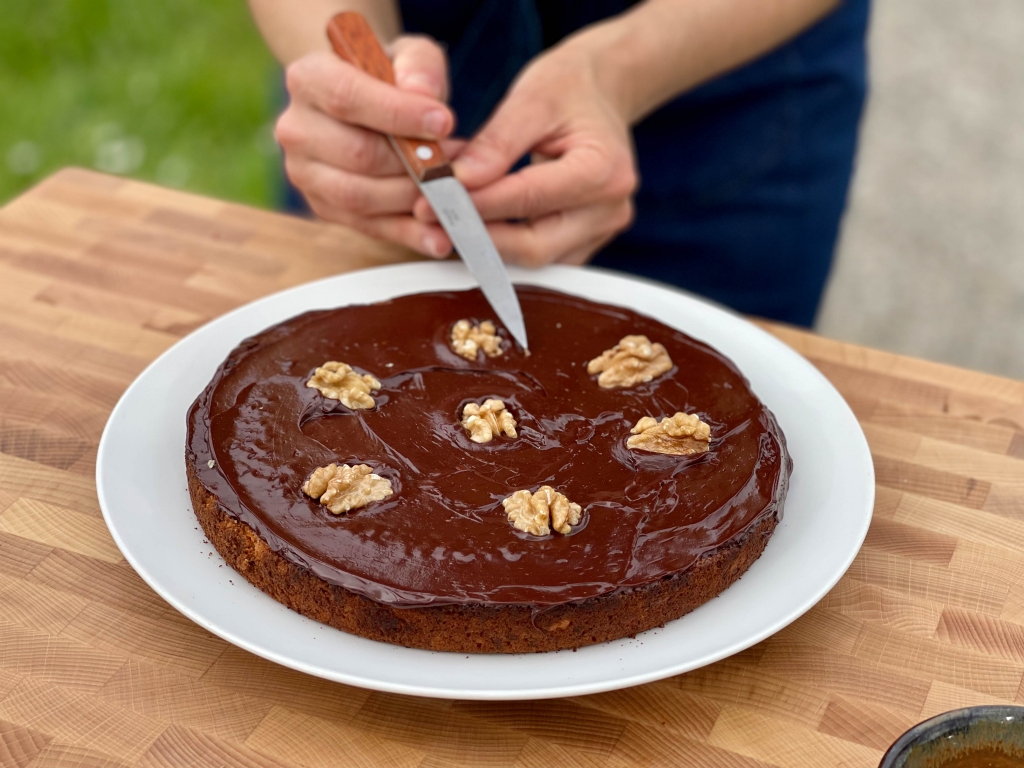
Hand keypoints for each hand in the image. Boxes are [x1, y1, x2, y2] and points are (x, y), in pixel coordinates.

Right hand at [275, 36, 460, 256]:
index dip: (398, 114)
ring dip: (413, 199)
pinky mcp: (324, 208)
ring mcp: (305, 174)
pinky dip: (409, 234)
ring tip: (452, 190)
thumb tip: (423, 96)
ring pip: (360, 198)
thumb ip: (419, 66)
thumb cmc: (388, 77)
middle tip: (457, 163)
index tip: (444, 122)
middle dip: (414, 164)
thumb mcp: (408, 54)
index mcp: (308, 79)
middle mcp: (296, 129)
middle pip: (358, 155)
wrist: (365, 107)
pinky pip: (369, 227)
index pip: (347, 98)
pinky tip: (441, 235)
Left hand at [414, 40, 637, 265]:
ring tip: (445, 223)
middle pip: (535, 246)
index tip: (431, 203)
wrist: (599, 94)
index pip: (529, 199)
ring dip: (486, 246)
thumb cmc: (568, 88)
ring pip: (535, 259)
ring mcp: (600, 231)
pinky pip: (540, 256)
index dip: (476, 205)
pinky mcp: (586, 242)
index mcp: (604, 170)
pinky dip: (503, 246)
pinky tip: (473, 227)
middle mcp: (610, 210)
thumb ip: (496, 142)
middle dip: (478, 237)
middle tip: (431, 222)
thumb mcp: (532, 98)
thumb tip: (460, 181)